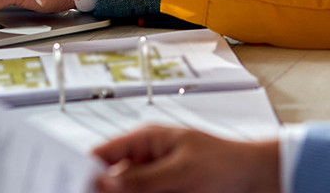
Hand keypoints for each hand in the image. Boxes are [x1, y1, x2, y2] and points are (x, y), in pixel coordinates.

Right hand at [93, 126, 279, 192]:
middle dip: (103, 190)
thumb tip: (104, 182)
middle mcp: (145, 162)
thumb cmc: (227, 164)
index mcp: (145, 141)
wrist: (258, 182)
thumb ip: (142, 180)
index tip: (71, 185)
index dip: (83, 170)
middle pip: (110, 182)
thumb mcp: (182, 172)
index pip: (102, 155)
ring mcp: (154, 183)